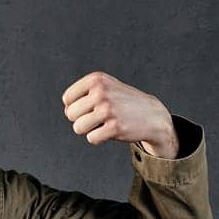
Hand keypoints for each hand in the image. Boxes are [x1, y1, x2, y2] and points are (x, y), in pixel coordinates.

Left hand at [62, 72, 177, 157]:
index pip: (67, 99)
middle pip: (70, 114)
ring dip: (88, 130)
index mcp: (96, 79)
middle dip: (81, 119)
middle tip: (98, 116)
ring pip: (78, 128)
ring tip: (103, 123)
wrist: (151, 114)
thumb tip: (67, 111)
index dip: (75, 106)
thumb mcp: (104, 87)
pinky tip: (110, 130)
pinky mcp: (114, 127)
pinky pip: (91, 139)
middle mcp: (101, 92)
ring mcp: (108, 109)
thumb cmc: (122, 102)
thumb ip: (82, 94)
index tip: (89, 107)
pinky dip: (98, 138)